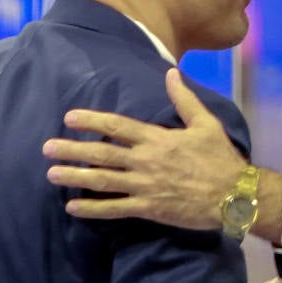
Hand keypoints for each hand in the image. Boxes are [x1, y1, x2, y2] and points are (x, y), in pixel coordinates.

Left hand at [43, 69, 243, 230]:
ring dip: (75, 177)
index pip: (117, 126)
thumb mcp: (206, 123)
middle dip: (72, 149)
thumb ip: (184, 99)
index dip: (91, 121)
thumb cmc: (221, 158)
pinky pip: (115, 209)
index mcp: (157, 139)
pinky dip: (93, 209)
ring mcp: (145, 186)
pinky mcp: (149, 208)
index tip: (69, 118)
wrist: (234, 195)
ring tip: (51, 174)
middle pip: (102, 153)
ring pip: (102, 180)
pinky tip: (73, 208)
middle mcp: (146, 161)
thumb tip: (170, 73)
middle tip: (47, 148)